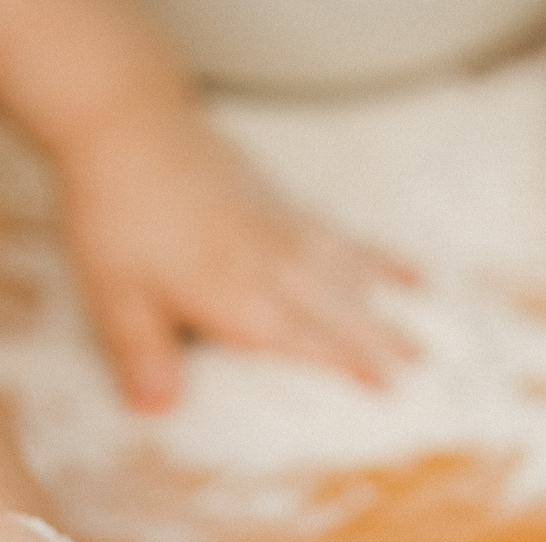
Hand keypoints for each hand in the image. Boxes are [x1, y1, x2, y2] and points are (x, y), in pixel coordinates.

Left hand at [55, 111, 417, 410]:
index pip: (306, 340)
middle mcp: (272, 265)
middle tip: (429, 365)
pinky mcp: (279, 201)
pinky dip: (371, 252)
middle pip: (341, 307)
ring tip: (429, 316)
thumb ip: (141, 354)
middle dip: (385, 337)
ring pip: (349, 269)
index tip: (390, 390)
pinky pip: (338, 233)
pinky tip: (392, 262)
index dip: (348, 366)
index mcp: (238, 297)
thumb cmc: (118, 213)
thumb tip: (156, 411)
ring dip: (388, 297)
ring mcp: (281, 229)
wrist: (128, 125)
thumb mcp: (115, 295)